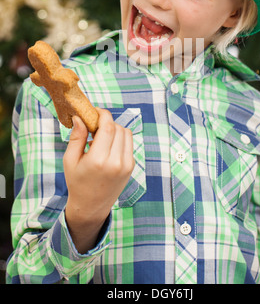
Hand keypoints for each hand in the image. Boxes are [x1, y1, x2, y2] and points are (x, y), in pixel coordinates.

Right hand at [63, 108, 133, 252]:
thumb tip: (80, 117)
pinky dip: (119, 139)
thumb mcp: (70, 160)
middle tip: (95, 127)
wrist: (91, 206)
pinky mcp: (131, 167)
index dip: (103, 114)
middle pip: (118, 128)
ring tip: (101, 138)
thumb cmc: (77, 182)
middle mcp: (116, 162)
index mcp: (98, 160)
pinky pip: (128, 143)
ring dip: (115, 129)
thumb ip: (76, 137)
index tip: (95, 111)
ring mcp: (126, 165)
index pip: (108, 127)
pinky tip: (108, 147)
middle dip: (107, 122)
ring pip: (126, 133)